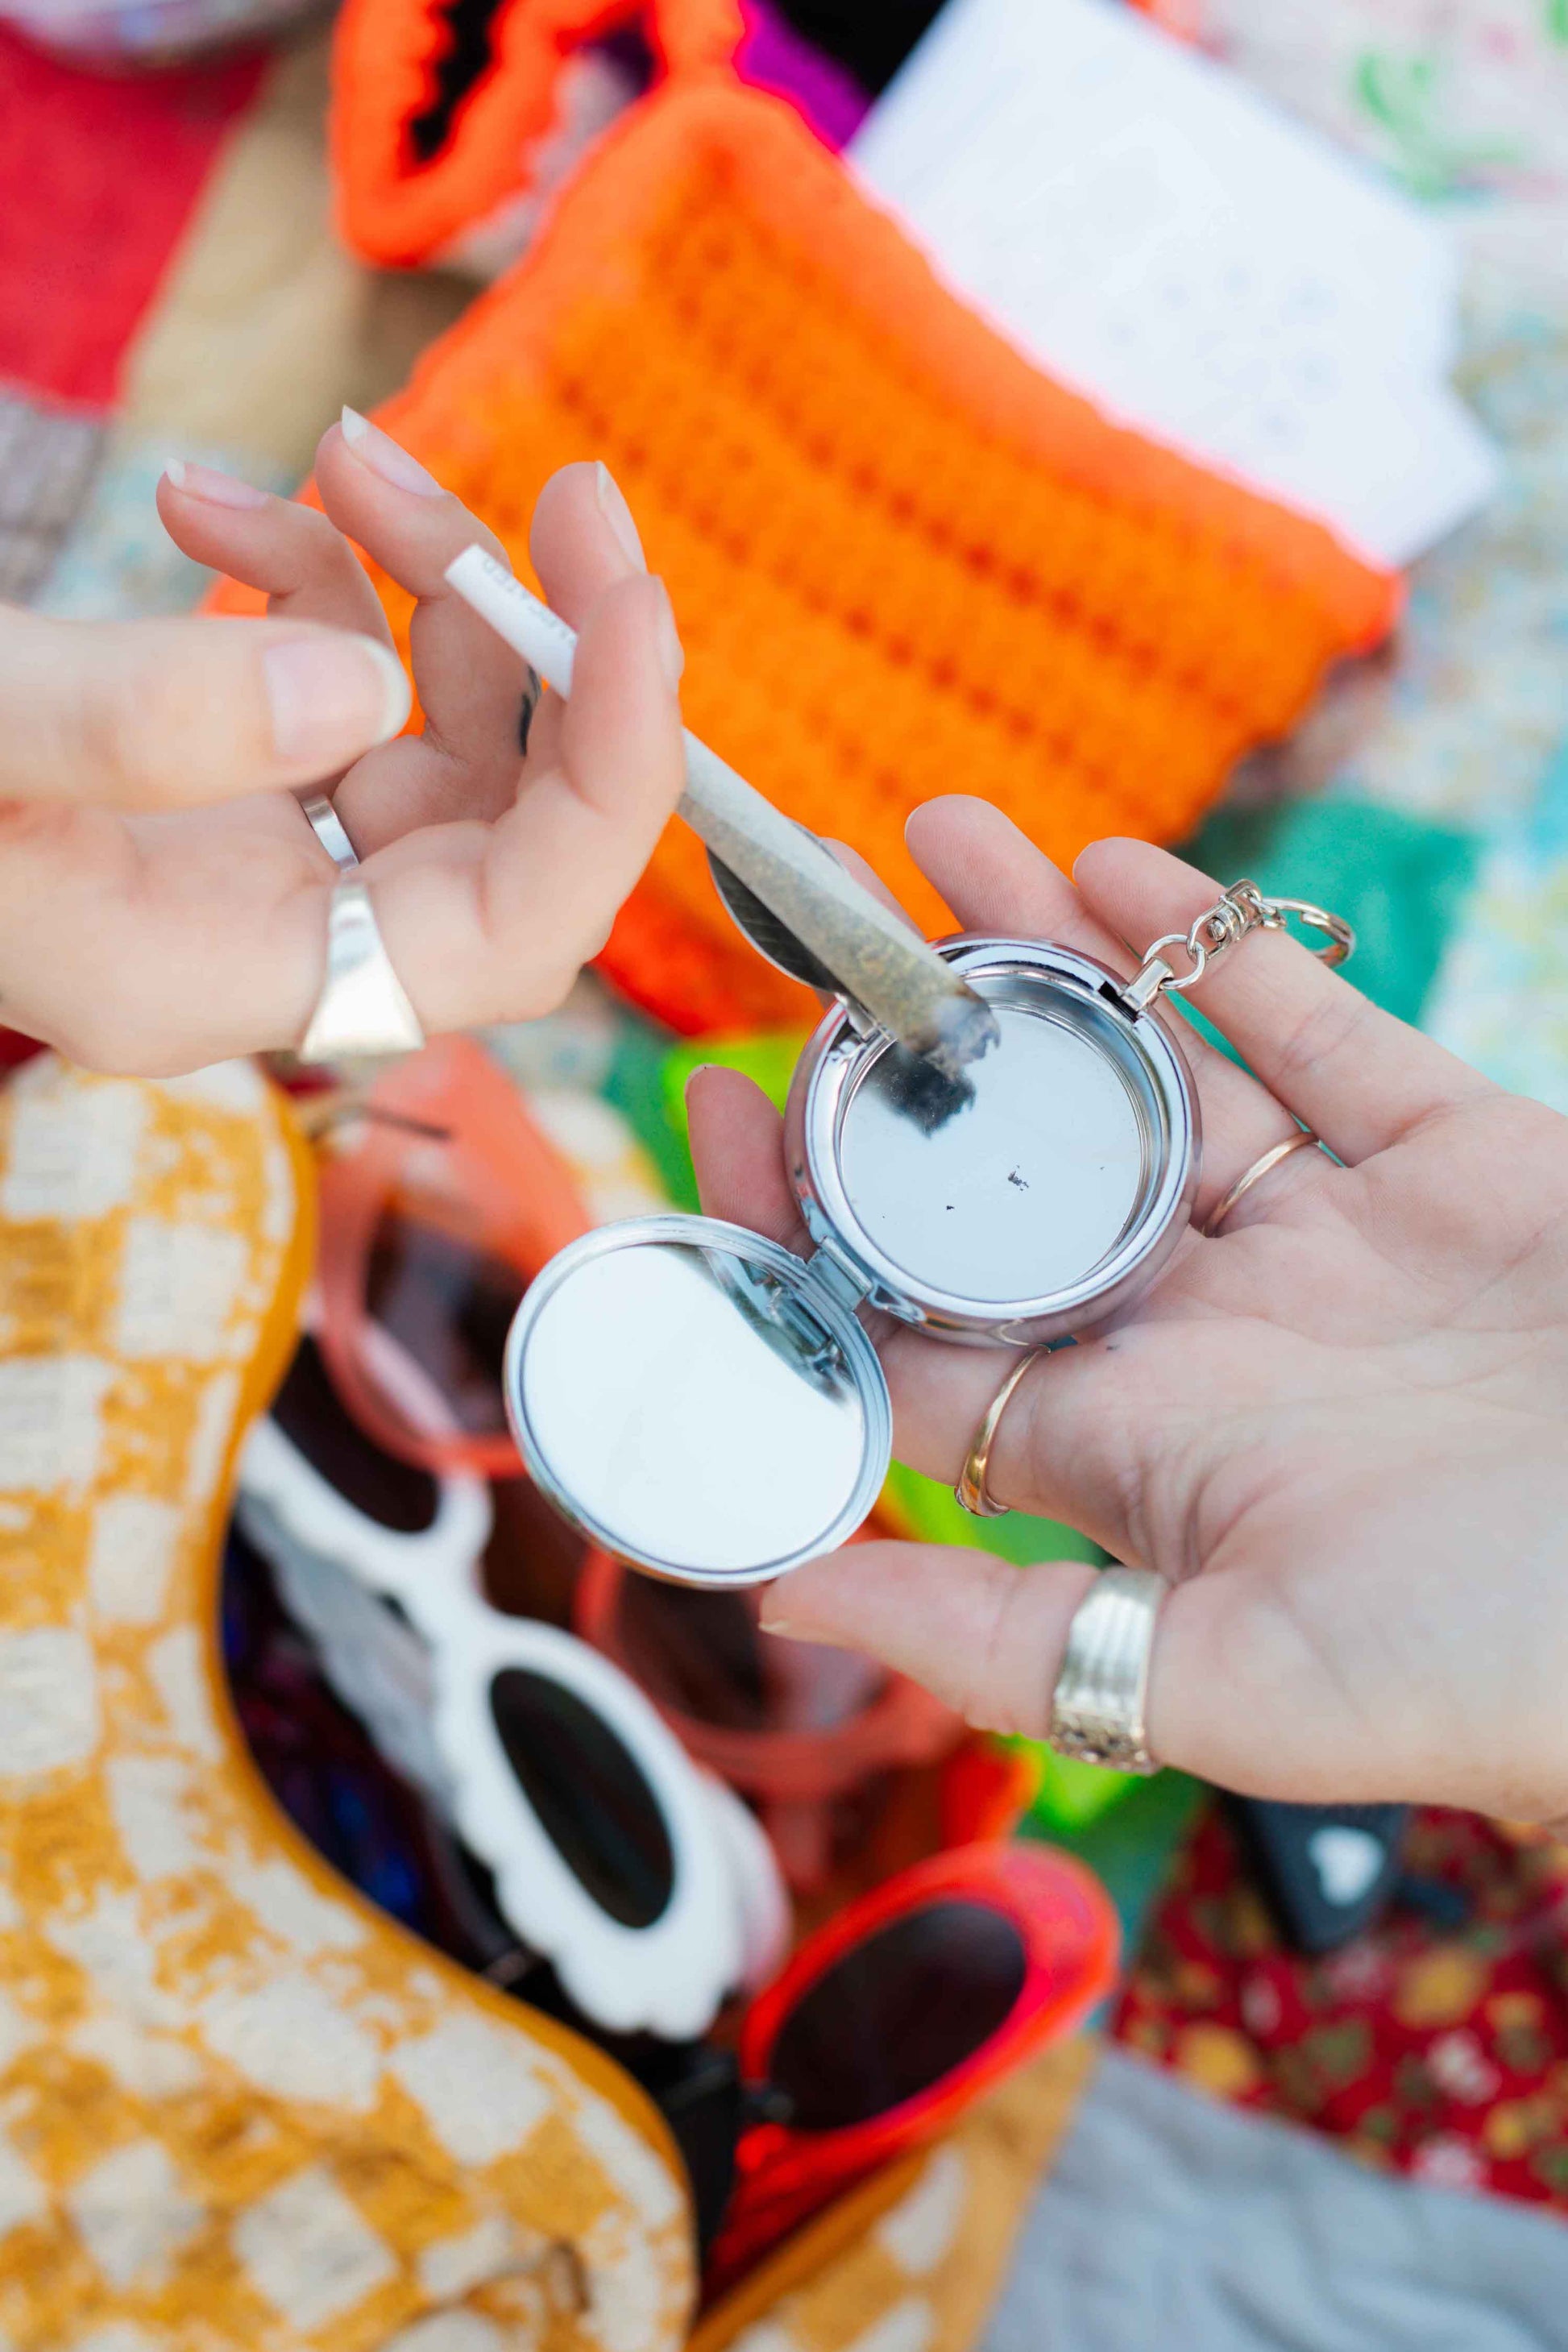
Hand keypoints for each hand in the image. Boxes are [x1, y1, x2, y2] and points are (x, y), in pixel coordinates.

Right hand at [0, 418, 680, 1075]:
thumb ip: (148, 722)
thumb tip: (371, 675)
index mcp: (230, 983)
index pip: (514, 932)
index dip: (609, 781)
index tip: (630, 600)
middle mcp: (271, 939)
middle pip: (503, 819)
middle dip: (544, 649)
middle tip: (565, 491)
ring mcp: (251, 860)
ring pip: (430, 730)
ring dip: (422, 579)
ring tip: (345, 451)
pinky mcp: (221, 776)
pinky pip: (332, 681)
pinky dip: (313, 577)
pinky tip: (213, 504)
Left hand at [688, 797, 1567, 1825]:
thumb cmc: (1499, 1662)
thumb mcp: (1226, 1686)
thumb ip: (1000, 1636)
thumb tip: (782, 1588)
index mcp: (1132, 1444)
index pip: (920, 1318)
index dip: (813, 1219)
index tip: (720, 1104)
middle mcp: (1208, 1330)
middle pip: (1018, 1171)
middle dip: (915, 1058)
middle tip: (820, 933)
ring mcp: (1327, 1235)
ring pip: (1151, 1075)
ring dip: (1046, 962)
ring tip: (937, 843)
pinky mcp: (1450, 1157)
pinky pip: (1314, 1030)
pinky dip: (1219, 947)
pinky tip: (1118, 867)